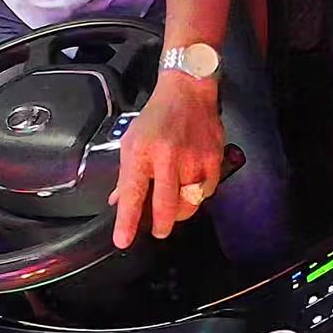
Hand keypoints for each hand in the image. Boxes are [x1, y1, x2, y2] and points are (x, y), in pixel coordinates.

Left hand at [108, 73, 223, 248]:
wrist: (188, 91)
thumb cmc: (156, 116)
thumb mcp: (131, 141)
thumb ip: (126, 175)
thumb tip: (119, 202)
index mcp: (141, 152)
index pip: (132, 194)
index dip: (127, 221)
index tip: (123, 241)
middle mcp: (167, 158)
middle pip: (166, 207)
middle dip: (161, 226)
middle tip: (158, 230)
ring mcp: (193, 159)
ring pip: (189, 204)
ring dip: (180, 210)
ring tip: (174, 201)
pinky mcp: (213, 160)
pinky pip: (206, 192)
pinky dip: (198, 194)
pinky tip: (191, 182)